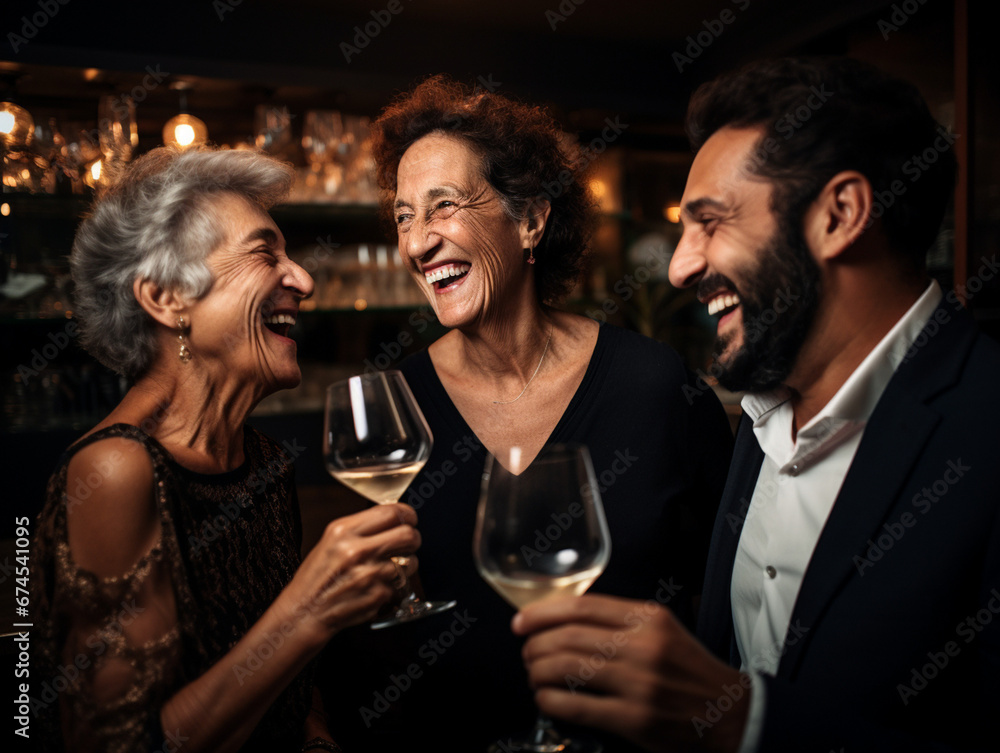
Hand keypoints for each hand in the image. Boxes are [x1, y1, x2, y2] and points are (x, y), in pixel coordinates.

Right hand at [281, 503, 420, 640]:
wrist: (303, 612)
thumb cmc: (317, 577)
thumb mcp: (331, 541)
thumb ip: (362, 528)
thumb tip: (395, 518)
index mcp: (344, 530)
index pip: (392, 512)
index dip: (407, 515)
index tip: (409, 520)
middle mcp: (357, 549)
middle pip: (409, 535)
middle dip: (413, 539)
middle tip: (407, 544)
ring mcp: (369, 574)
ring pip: (410, 562)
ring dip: (405, 567)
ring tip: (386, 571)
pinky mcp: (377, 595)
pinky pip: (400, 586)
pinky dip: (392, 588)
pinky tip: (373, 589)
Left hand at [512, 594, 748, 752]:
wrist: (730, 714)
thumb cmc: (691, 671)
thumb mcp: (663, 629)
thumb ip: (621, 620)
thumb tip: (566, 618)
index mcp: (648, 618)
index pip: (581, 606)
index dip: (543, 613)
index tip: (522, 621)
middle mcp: (643, 646)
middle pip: (568, 636)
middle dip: (535, 645)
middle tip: (527, 652)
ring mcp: (639, 683)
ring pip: (566, 668)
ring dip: (538, 671)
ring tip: (534, 674)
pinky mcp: (635, 719)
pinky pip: (576, 706)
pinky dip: (550, 701)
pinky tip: (546, 698)